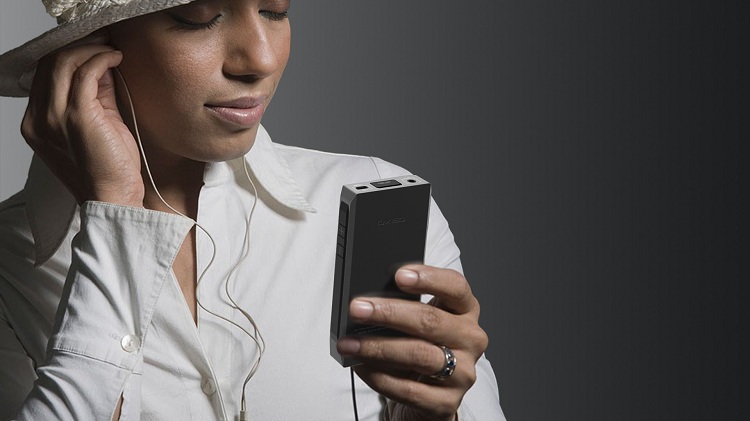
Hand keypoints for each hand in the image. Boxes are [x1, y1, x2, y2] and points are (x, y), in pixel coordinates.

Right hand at [21, 31, 143, 205]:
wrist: (114, 198)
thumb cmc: (108, 168)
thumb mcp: (96, 125)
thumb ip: (93, 95)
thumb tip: (101, 64)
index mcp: (38, 122)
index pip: (44, 74)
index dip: (69, 55)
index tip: (93, 47)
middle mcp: (40, 118)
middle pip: (50, 63)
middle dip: (80, 46)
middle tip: (104, 41)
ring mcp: (56, 117)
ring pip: (64, 62)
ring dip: (91, 49)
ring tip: (112, 49)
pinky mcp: (78, 116)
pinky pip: (86, 72)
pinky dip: (102, 59)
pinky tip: (116, 59)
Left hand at [337, 265, 488, 420]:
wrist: (430, 394)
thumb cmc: (421, 346)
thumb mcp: (418, 321)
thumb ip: (403, 306)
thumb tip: (367, 302)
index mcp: (466, 311)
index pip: (456, 287)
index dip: (429, 278)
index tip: (399, 275)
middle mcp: (471, 339)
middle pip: (431, 321)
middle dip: (389, 313)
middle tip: (357, 309)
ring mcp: (463, 372)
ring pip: (419, 355)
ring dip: (378, 347)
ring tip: (350, 343)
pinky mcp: (448, 402)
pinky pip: (409, 389)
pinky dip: (380, 377)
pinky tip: (361, 367)